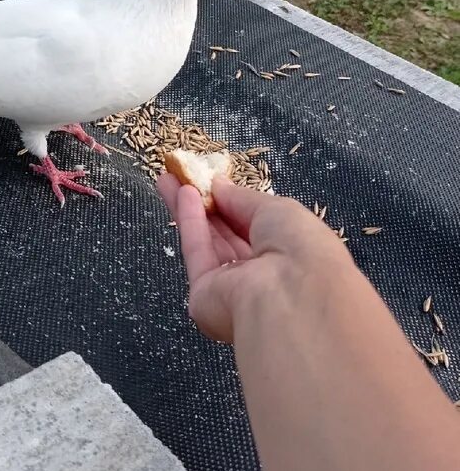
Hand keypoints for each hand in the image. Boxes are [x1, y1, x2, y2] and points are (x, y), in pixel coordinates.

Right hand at [157, 175, 349, 342]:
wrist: (291, 296)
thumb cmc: (301, 248)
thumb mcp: (279, 209)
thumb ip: (243, 198)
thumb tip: (219, 185)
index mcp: (291, 254)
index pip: (257, 225)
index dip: (233, 201)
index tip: (212, 178)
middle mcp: (262, 273)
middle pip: (227, 233)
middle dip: (205, 202)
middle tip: (182, 173)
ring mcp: (233, 286)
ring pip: (208, 241)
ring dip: (190, 208)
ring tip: (170, 177)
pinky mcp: (206, 295)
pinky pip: (198, 253)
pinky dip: (190, 222)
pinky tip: (181, 195)